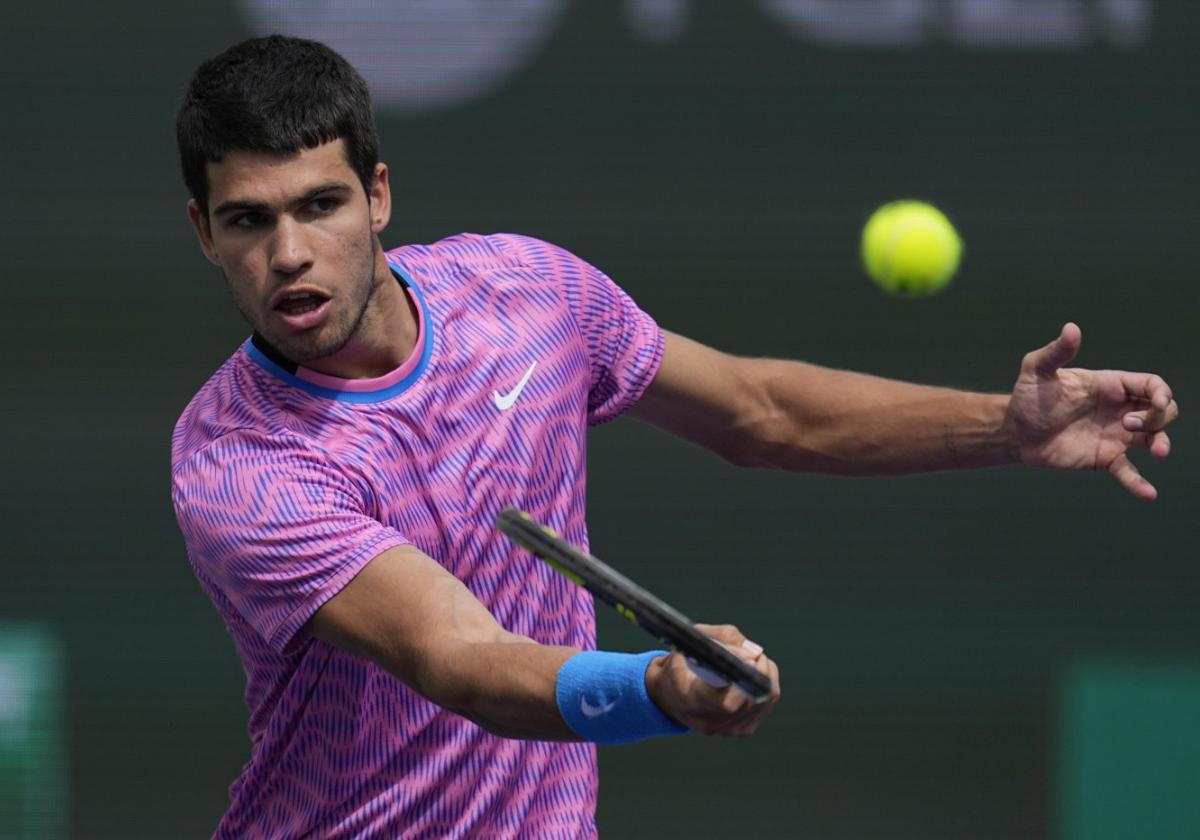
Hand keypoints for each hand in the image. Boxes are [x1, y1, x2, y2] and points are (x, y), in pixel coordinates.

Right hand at [645, 624, 780, 736]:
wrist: (671, 696)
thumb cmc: (681, 665)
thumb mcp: (692, 641)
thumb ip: (723, 638)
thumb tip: (754, 651)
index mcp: (691, 700)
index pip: (727, 702)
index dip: (745, 679)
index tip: (750, 657)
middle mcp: (709, 721)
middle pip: (749, 700)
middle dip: (760, 672)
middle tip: (755, 654)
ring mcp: (727, 730)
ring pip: (763, 701)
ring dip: (765, 676)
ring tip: (753, 661)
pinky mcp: (741, 730)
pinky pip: (765, 706)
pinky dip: (765, 687)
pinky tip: (753, 676)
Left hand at [1007, 323, 1178, 499]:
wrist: (1015, 431)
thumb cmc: (1027, 397)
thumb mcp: (1037, 371)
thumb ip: (1056, 352)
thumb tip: (1072, 328)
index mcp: (1110, 386)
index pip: (1151, 385)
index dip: (1161, 393)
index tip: (1157, 402)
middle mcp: (1119, 410)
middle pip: (1161, 411)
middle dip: (1157, 417)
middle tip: (1128, 424)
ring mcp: (1115, 435)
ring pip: (1154, 439)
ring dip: (1162, 444)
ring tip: (1157, 452)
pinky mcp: (1104, 458)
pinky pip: (1129, 472)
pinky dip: (1139, 483)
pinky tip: (1148, 494)